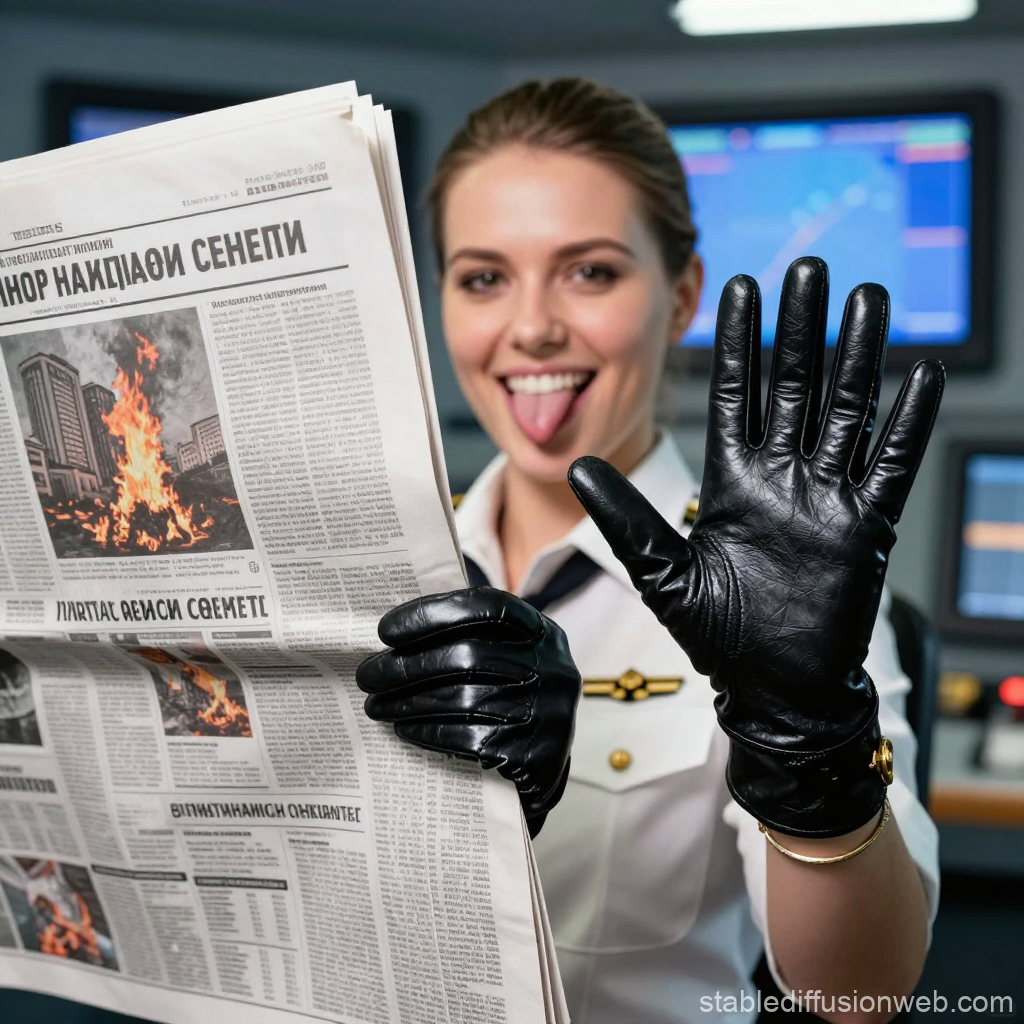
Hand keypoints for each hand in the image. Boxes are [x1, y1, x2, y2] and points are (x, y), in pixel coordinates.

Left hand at [356, 587, 581, 835]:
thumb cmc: (509, 700)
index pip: (486, 607)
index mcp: (542, 633)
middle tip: (368, 675)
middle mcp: (553, 667)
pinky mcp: (536, 754)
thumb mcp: (505, 659)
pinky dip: (429, 732)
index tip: (386, 630)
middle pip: (468, 656)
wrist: (544, 765)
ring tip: (377, 705)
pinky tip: (405, 728)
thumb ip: (469, 638)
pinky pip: (470, 738)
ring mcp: (550, 712)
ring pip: (463, 699)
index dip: (433, 613)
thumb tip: (396, 634)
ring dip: (408, 702)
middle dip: (408, 666)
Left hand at [568, 257, 943, 836]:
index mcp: (731, 483)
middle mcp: (780, 479)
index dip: (736, 342)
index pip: (734, 395)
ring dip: (857, 355)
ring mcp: (826, 498)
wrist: (772, 689)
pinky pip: (889, 465)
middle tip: (806, 268)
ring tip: (867, 298)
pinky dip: (905, 423)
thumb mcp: (663, 573)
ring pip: (845, 410)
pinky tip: (918, 376)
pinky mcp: (864, 527)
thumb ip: (627, 518)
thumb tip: (577, 468)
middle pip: (793, 386)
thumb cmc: (720, 637)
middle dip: (798, 328)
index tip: (737, 286)